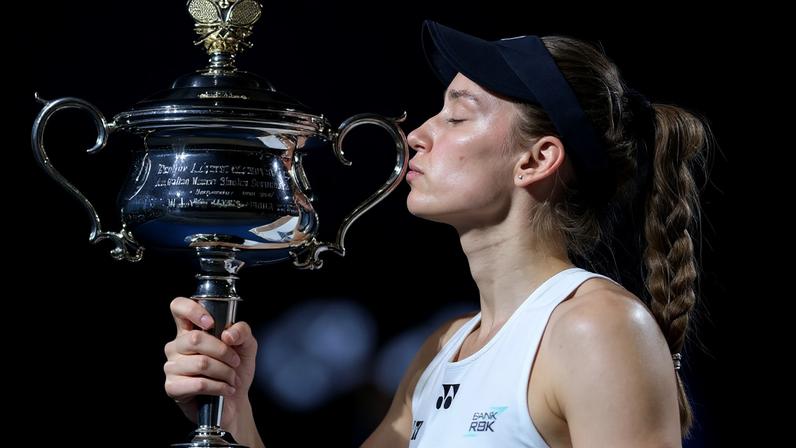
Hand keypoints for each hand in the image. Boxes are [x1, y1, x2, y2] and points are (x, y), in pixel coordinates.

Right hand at [163, 297, 257, 427]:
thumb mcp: (246, 345)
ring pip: (200, 363)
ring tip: (232, 378)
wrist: (235, 400)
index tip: (211, 323)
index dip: (193, 310)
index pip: (178, 307)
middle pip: (195, 338)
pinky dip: (219, 387)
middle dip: (223, 351)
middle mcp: (176, 346)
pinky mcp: (172, 387)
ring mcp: (172, 367)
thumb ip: (242, 331)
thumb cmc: (236, 370)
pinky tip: (226, 389)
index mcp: (190, 330)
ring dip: (224, 372)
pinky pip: (198, 383)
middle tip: (235, 361)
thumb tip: (227, 334)